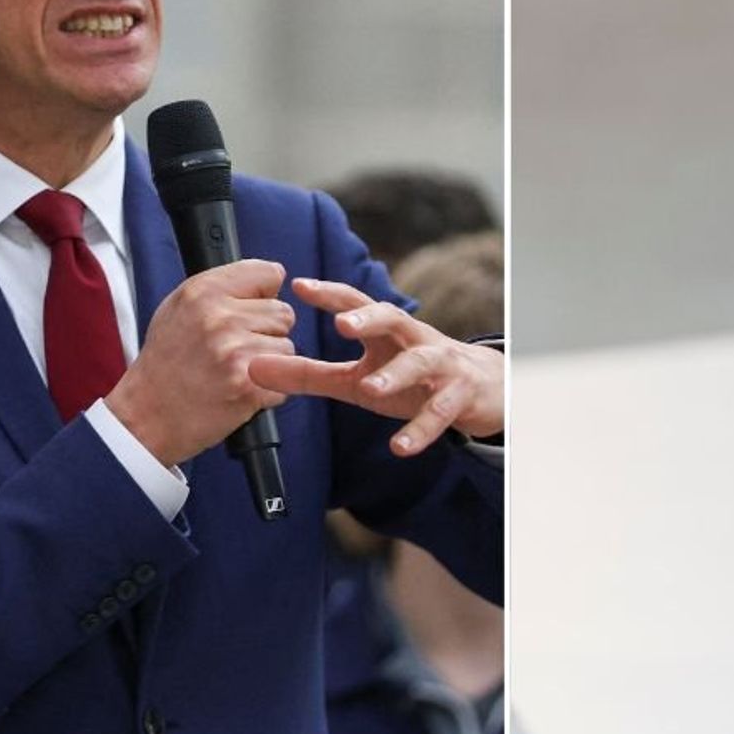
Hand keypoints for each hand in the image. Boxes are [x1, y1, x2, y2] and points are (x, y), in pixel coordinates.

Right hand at [104, 259, 298, 466]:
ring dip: (270, 362)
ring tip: (235, 370)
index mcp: (204, 292)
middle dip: (267, 331)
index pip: (269, 273)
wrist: (147, 415)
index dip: (264, 294)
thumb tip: (275, 276)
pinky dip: (268, 390)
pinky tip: (239, 390)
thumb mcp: (179, 307)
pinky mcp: (249, 387)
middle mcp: (221, 318)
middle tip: (236, 348)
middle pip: (284, 313)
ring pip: (287, 347)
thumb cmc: (165, 362)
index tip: (252, 308)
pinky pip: (284, 380)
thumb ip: (223, 288)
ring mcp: (236, 353)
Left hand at [245, 278, 502, 454]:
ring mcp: (440, 366)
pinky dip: (421, 429)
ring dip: (397, 373)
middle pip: (393, 318)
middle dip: (369, 318)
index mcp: (386, 332)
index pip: (357, 304)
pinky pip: (441, 412)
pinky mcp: (460, 397)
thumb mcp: (357, 376)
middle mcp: (414, 339)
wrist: (480, 389)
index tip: (299, 286)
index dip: (330, 293)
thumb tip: (253, 369)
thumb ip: (308, 373)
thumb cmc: (410, 378)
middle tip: (342, 325)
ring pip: (421, 362)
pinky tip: (400, 447)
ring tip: (371, 388)